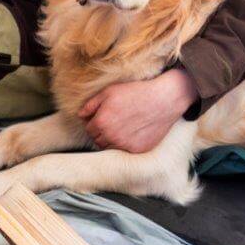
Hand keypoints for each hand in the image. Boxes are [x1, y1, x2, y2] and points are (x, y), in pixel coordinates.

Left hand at [79, 68, 198, 152]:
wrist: (163, 99)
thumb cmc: (136, 92)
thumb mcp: (109, 92)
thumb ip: (91, 105)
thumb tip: (80, 116)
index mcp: (101, 122)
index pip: (89, 129)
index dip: (95, 122)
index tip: (104, 116)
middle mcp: (111, 137)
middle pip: (97, 140)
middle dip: (101, 132)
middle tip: (114, 121)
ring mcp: (125, 145)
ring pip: (110, 147)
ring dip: (112, 140)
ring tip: (122, 127)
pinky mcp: (137, 150)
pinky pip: (125, 151)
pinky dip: (126, 144)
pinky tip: (133, 132)